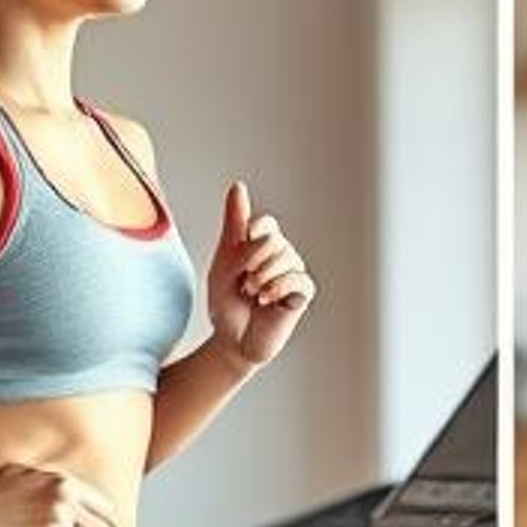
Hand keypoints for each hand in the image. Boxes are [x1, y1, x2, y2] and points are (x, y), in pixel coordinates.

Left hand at [205, 181, 315, 368]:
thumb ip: (234, 223)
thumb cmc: (226, 301)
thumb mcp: (224, 259)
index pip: (266, 224)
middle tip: (243, 282)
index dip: (250, 237)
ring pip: (286, 258)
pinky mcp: (302, 293)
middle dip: (252, 262)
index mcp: (263, 243)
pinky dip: (277, 288)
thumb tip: (238, 185)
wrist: (232, 340)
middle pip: (274, 240)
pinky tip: (264, 300)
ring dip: (262, 278)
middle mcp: (282, 255)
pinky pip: (298, 280)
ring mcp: (294, 273)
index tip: (238, 257)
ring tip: (252, 293)